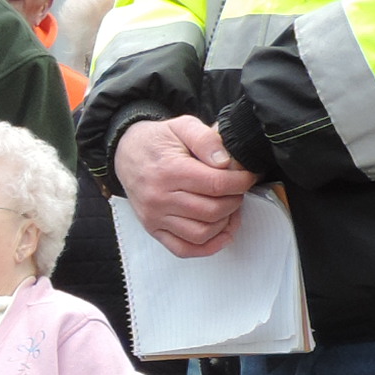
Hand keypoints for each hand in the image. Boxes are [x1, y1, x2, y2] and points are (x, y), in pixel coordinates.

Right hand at [116, 116, 258, 255]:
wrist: (126, 153)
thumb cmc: (157, 141)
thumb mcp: (182, 126)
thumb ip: (206, 140)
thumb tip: (226, 162)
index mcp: (169, 170)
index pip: (217, 184)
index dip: (241, 181)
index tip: (248, 175)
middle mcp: (159, 198)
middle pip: (213, 210)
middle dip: (235, 200)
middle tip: (237, 189)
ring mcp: (155, 217)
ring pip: (202, 232)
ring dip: (225, 223)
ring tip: (228, 207)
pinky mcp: (153, 229)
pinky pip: (183, 249)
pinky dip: (208, 246)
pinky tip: (220, 232)